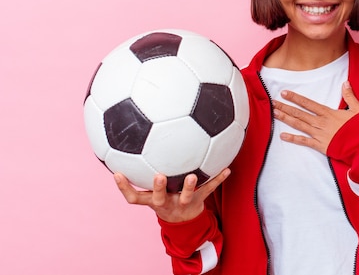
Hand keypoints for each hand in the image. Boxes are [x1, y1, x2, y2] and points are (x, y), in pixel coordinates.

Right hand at [114, 168, 229, 222]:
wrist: (184, 221)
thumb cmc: (164, 198)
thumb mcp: (149, 192)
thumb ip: (138, 173)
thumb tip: (123, 148)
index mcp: (153, 200)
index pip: (134, 197)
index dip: (124, 188)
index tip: (117, 174)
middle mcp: (166, 203)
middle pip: (159, 198)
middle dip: (158, 188)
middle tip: (159, 176)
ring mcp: (183, 202)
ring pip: (186, 196)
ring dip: (188, 186)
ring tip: (191, 176)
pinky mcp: (199, 199)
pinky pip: (209, 188)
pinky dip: (218, 178)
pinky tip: (227, 169)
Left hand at [272, 81, 358, 154]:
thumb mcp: (358, 109)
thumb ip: (349, 96)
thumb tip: (345, 83)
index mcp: (329, 113)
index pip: (308, 103)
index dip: (295, 98)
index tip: (284, 93)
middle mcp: (321, 122)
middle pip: (299, 113)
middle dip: (285, 107)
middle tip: (272, 103)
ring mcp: (319, 134)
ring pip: (299, 125)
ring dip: (286, 119)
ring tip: (274, 114)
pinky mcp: (321, 146)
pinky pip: (304, 142)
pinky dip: (293, 139)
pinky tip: (283, 136)